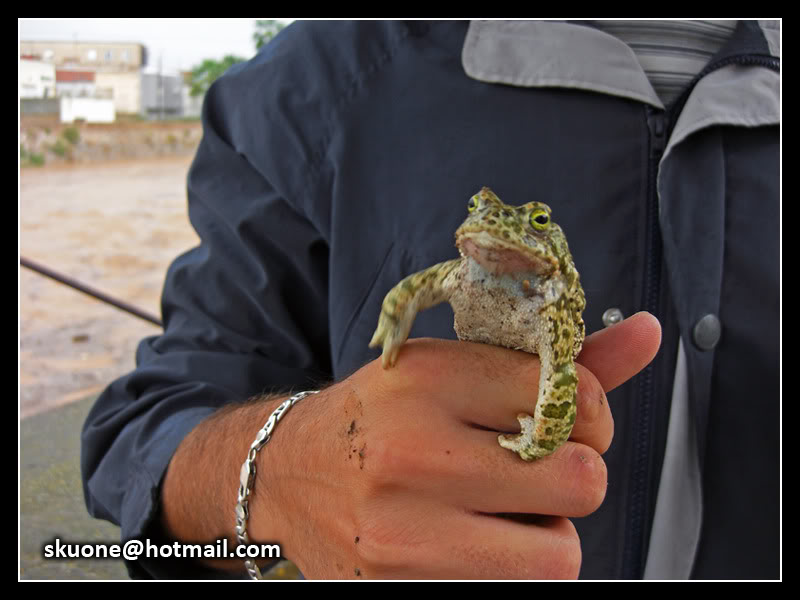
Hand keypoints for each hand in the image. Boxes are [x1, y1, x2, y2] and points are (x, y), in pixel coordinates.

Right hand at [252, 312, 660, 578]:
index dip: (586, 413)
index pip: (572, 396)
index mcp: (429, 377)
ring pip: (559, 554)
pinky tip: (468, 543)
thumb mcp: (452, 368)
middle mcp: (412, 450)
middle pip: (581, 480)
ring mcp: (402, 530)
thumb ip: (553, 360)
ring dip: (546, 534)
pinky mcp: (395, 588)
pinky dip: (509, 568)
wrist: (285, 476)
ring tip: (500, 513)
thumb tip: (652, 331)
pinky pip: (512, 589)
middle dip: (572, 477)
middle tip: (533, 470)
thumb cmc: (381, 416)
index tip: (558, 420)